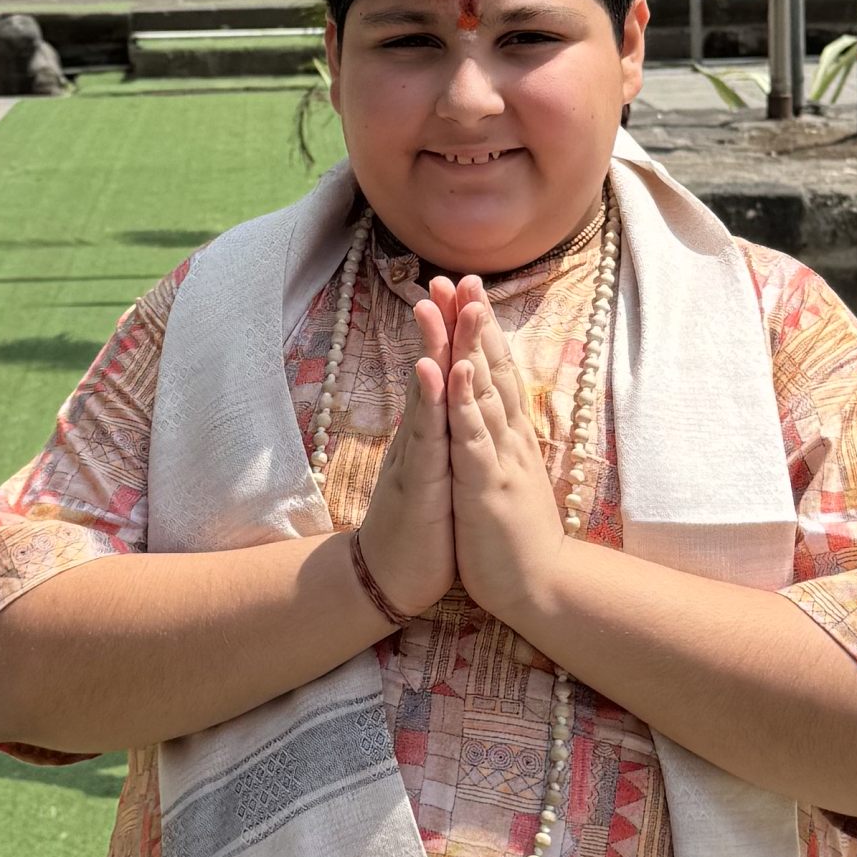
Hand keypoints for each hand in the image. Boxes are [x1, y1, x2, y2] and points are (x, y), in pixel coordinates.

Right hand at [352, 280, 456, 619]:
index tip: (466, 287)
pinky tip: (431, 371)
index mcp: (435, 433)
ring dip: (435, 348)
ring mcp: (417, 456)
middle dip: (443, 323)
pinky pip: (426, 438)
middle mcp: (423, 436)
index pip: (448, 372)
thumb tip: (448, 402)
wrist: (389, 580)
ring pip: (429, 394)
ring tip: (437, 307)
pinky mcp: (418, 484)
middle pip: (435, 370)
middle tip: (448, 276)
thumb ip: (441, 434)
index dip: (457, 330)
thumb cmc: (421, 527)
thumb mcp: (437, 472)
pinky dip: (430, 403)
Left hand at [445, 287, 572, 640]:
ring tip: (463, 303)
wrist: (539, 587)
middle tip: (464, 275)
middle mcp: (510, 438)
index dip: (482, 332)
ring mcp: (501, 458)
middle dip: (476, 322)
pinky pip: (473, 437)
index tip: (469, 291)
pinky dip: (463, 402)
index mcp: (511, 436)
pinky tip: (454, 370)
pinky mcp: (487, 485)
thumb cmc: (519, 536)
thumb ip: (506, 442)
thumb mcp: (511, 477)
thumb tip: (504, 415)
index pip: (498, 373)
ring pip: (485, 393)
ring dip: (471, 347)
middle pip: (493, 369)